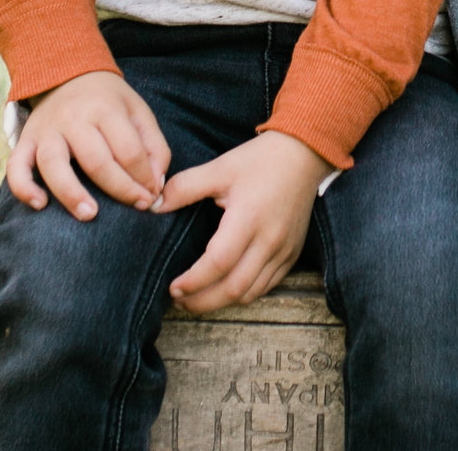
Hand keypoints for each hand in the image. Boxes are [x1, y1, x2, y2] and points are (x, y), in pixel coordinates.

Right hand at [6, 70, 170, 220]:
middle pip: (96, 161)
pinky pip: (17, 166)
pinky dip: (23, 187)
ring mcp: (46, 130)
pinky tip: (40, 204)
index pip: (128, 150)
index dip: (144, 178)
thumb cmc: (108, 101)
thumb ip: (154, 147)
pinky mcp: (25, 140)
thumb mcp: (138, 111)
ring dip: (71, 193)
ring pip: (53, 164)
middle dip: (120, 189)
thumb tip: (155, 185)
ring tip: (89, 215)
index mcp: (105, 109)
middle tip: (136, 207)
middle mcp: (73, 118)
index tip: (151, 195)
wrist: (67, 74)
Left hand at [156, 131, 330, 312]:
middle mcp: (269, 240)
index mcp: (248, 218)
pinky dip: (243, 294)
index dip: (193, 281)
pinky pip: (266, 286)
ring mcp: (283, 251)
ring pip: (250, 293)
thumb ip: (184, 187)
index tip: (173, 287)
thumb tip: (153, 205)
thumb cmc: (260, 161)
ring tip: (197, 298)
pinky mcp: (292, 254)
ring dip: (222, 302)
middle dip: (202, 302)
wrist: (303, 155)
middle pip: (234, 288)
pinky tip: (225, 288)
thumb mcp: (219, 167)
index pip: (218, 263)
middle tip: (179, 301)